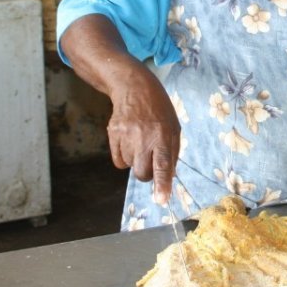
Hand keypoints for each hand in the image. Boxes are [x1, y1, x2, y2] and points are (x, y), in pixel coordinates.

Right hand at [62, 15, 181, 205]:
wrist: (133, 86)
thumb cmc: (159, 109)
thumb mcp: (174, 127)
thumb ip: (171, 152)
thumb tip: (167, 178)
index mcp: (163, 135)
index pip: (163, 165)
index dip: (162, 184)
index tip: (162, 200)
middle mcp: (144, 137)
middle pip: (142, 173)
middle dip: (147, 175)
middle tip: (150, 162)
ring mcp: (126, 135)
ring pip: (129, 167)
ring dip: (135, 162)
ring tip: (140, 143)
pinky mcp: (112, 134)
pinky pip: (117, 161)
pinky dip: (123, 157)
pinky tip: (128, 142)